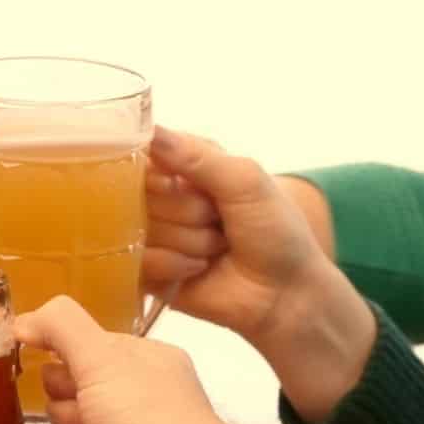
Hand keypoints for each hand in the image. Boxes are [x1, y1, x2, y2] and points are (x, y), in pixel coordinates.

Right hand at [15, 297, 234, 423]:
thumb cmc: (150, 420)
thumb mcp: (105, 358)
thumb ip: (61, 326)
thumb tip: (21, 321)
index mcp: (136, 366)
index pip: (76, 355)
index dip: (67, 370)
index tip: (77, 381)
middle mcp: (126, 404)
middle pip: (59, 400)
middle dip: (71, 416)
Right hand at [143, 127, 334, 344]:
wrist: (284, 293)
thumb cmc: (275, 230)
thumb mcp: (246, 181)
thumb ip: (198, 156)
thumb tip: (150, 131)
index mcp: (185, 165)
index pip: (143, 152)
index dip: (163, 171)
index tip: (186, 184)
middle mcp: (164, 196)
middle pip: (140, 193)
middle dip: (188, 211)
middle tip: (219, 220)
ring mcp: (153, 235)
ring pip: (142, 229)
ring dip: (190, 241)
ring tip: (217, 248)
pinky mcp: (148, 272)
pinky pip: (140, 262)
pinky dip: (175, 265)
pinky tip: (200, 269)